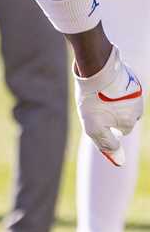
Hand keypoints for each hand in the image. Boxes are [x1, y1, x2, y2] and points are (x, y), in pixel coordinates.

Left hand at [75, 46, 142, 165]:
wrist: (96, 70)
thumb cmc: (93, 101)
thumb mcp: (94, 128)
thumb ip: (107, 145)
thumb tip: (119, 162)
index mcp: (131, 119)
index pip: (123, 130)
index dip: (108, 126)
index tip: (98, 117)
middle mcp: (138, 106)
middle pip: (125, 115)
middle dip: (112, 112)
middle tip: (96, 104)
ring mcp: (135, 90)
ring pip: (123, 100)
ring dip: (112, 98)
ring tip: (98, 93)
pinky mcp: (129, 76)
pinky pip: (121, 86)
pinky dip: (112, 87)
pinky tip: (101, 83)